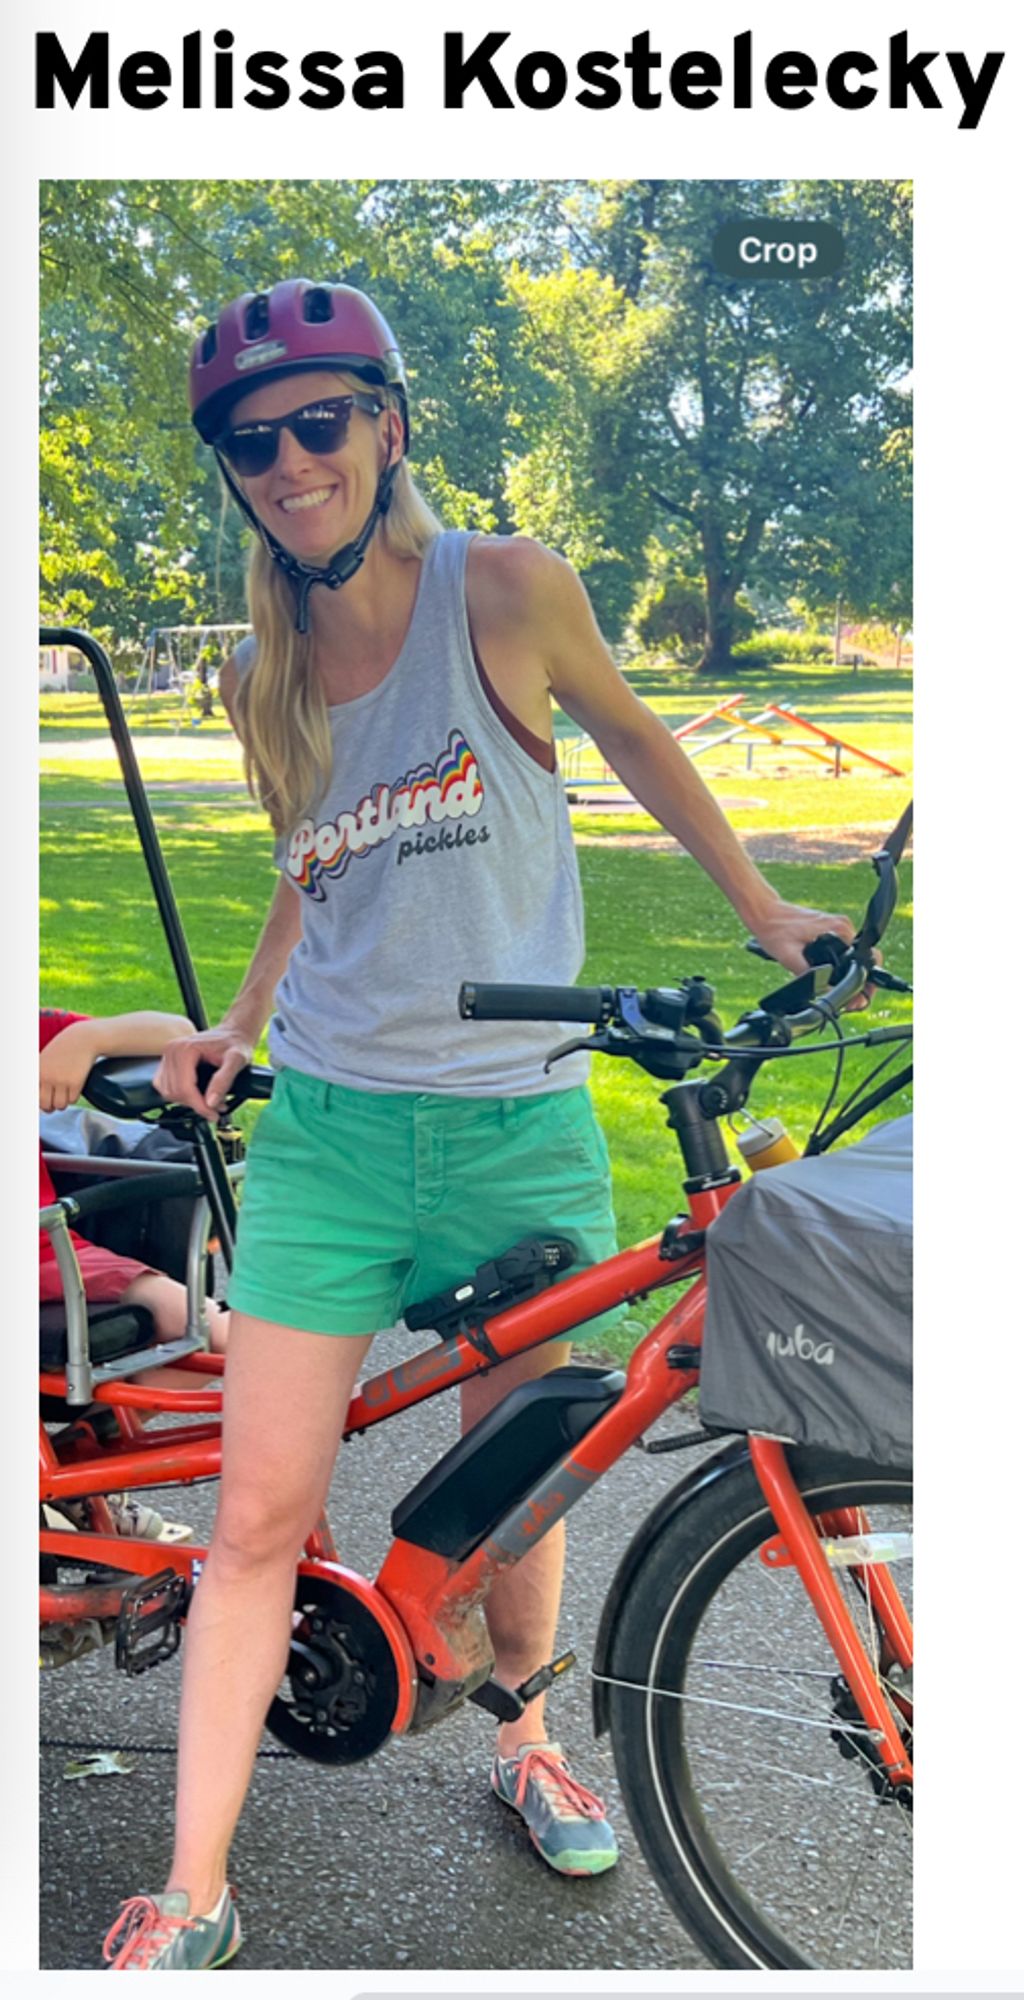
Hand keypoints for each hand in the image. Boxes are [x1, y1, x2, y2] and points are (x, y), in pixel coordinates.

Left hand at [39, 1020, 98, 1110]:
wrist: (82, 1039)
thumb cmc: (64, 1050)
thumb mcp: (45, 1060)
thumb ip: (40, 1077)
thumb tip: (40, 1101)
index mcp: (38, 1072)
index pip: (35, 1097)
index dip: (41, 1102)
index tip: (47, 1098)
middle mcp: (47, 1077)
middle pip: (45, 1105)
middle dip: (51, 1106)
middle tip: (56, 1100)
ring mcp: (61, 1080)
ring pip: (60, 1105)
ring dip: (64, 1103)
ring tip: (66, 1094)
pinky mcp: (75, 1082)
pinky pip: (72, 1100)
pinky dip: (74, 1097)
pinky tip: (74, 1088)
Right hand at [153, 1023, 253, 1118]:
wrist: (233, 1034)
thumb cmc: (235, 1043)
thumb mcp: (237, 1060)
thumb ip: (224, 1080)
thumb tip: (211, 1102)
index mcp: (185, 1048)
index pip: (184, 1087)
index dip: (200, 1106)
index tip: (214, 1115)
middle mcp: (172, 1050)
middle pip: (175, 1092)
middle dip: (196, 1105)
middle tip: (216, 1108)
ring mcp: (167, 1057)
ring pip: (169, 1093)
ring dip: (188, 1102)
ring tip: (209, 1102)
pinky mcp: (167, 1064)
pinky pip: (166, 1088)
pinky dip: (180, 1096)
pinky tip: (197, 1096)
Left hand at [750, 898, 877, 1010]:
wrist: (765, 913)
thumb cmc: (774, 930)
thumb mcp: (788, 957)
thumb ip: (808, 974)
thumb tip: (826, 990)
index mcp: (839, 930)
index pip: (866, 960)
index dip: (864, 985)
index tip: (856, 1000)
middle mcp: (843, 926)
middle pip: (864, 961)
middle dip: (860, 985)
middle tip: (850, 1003)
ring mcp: (839, 926)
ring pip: (855, 957)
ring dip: (851, 976)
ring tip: (843, 995)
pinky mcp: (832, 928)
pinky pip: (845, 951)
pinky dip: (843, 966)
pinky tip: (835, 979)